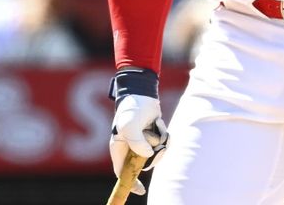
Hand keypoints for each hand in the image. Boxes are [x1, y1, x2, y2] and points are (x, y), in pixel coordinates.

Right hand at [109, 67, 167, 196]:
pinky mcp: (153, 136)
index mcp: (118, 148)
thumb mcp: (130, 125)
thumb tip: (147, 156)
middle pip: (143, 164)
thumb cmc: (131, 108)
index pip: (121, 172)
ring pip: (156, 153)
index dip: (130, 183)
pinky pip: (163, 143)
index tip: (140, 190)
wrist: (142, 93)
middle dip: (153, 155)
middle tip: (157, 143)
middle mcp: (130, 148)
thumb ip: (136, 142)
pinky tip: (159, 123)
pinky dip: (165, 134)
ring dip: (160, 141)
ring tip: (155, 127)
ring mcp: (142, 142)